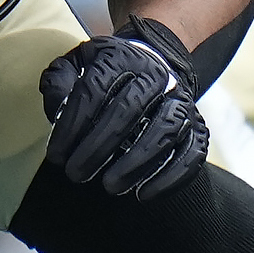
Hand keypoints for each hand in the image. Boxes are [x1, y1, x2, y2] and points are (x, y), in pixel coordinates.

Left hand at [40, 18, 207, 200]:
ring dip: (136, 162)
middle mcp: (156, 75)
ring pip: (165, 130)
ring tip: (110, 187)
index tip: (56, 156)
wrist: (153, 64)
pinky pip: (193, 152)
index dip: (72, 125)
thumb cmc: (106, 75)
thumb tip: (57, 109)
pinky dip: (172, 176)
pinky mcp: (197, 124)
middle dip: (98, 147)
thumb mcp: (76, 65)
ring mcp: (180, 100)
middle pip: (129, 109)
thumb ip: (59, 82)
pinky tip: (145, 194)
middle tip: (76, 175)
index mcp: (121, 58)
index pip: (94, 89)